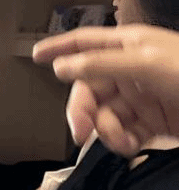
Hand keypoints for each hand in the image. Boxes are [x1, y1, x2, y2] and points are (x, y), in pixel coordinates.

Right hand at [33, 25, 178, 154]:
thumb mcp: (146, 64)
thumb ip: (101, 64)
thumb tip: (60, 67)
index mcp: (126, 47)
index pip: (84, 43)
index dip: (59, 47)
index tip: (35, 56)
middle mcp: (128, 70)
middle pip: (89, 88)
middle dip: (82, 111)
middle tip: (80, 131)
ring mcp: (140, 97)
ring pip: (104, 114)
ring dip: (106, 131)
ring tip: (121, 141)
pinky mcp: (153, 122)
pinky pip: (124, 132)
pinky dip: (122, 142)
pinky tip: (130, 146)